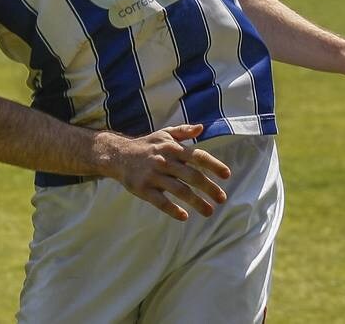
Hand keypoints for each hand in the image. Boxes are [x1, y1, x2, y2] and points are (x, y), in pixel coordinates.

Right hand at [106, 124, 231, 221]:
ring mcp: (153, 176)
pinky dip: (173, 210)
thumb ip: (183, 131)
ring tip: (209, 211)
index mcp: (172, 148)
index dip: (213, 165)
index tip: (227, 175)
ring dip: (196, 202)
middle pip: (192, 176)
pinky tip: (184, 216)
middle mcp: (164, 161)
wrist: (118, 155)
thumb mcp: (164, 133)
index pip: (197, 156)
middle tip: (222, 199)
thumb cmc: (146, 145)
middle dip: (209, 188)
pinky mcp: (143, 189)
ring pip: (179, 191)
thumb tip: (201, 128)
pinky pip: (160, 202)